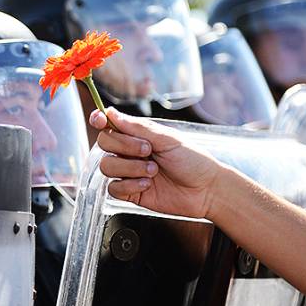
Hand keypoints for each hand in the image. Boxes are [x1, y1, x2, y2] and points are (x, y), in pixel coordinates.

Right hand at [90, 108, 222, 218]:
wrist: (206, 190)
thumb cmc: (192, 160)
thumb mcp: (167, 138)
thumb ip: (138, 127)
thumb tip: (111, 113)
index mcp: (137, 135)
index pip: (109, 125)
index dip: (99, 120)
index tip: (100, 120)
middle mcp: (129, 152)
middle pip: (104, 143)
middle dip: (124, 146)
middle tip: (148, 150)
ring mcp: (129, 172)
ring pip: (106, 166)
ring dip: (130, 168)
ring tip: (153, 171)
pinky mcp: (130, 192)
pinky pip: (113, 188)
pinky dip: (130, 185)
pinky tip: (147, 185)